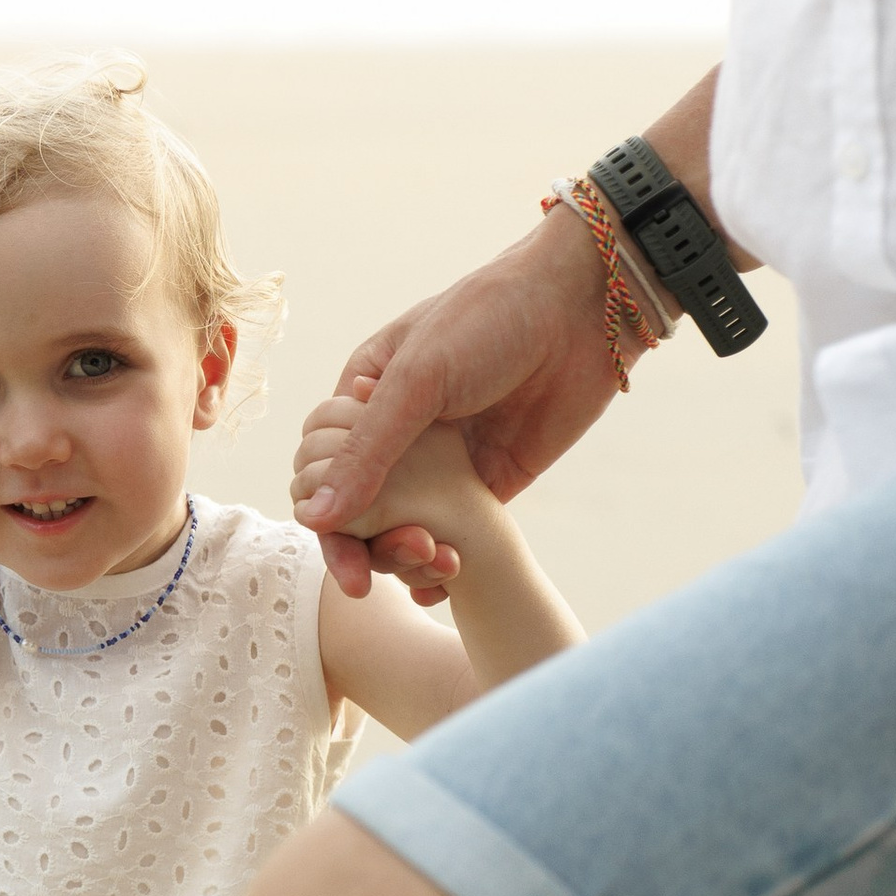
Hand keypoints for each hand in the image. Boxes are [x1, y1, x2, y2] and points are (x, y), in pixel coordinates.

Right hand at [295, 202, 614, 600]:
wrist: (582, 309)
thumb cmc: (488, 320)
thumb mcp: (416, 381)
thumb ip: (366, 452)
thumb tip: (313, 517)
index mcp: (366, 397)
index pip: (323, 469)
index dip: (325, 513)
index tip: (341, 545)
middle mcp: (400, 434)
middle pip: (360, 509)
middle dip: (366, 546)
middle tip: (383, 571)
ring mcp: (442, 462)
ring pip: (403, 528)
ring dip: (405, 559)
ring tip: (434, 564)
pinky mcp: (487, 483)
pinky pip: (453, 535)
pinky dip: (440, 568)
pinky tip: (442, 586)